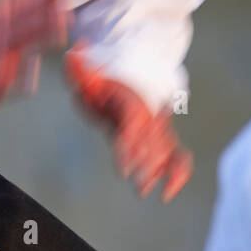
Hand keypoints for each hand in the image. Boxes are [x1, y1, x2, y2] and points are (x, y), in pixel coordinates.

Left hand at [64, 41, 191, 201]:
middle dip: (147, 165)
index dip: (128, 148)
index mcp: (132, 103)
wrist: (130, 74)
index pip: (132, 126)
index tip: (124, 170)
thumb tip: (72, 56)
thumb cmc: (104, 80)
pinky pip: (178, 158)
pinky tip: (166, 193)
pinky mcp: (163, 140)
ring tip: (157, 194)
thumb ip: (79, 69)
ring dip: (166, 172)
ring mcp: (158, 130)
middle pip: (151, 144)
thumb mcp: (88, 74)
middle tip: (139, 185)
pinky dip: (178, 174)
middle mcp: (149, 117)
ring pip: (170, 152)